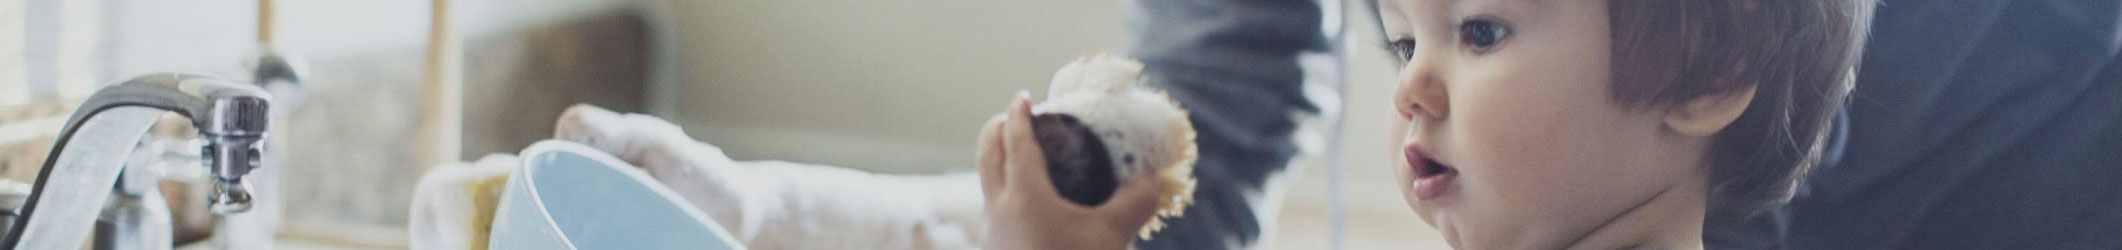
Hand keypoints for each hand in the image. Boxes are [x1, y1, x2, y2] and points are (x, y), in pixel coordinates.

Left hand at [978, 91, 1168, 249]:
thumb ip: (1135, 204)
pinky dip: (1004, 196)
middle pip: (987, 156)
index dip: (1019, 116)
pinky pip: (994, 213)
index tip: (1022, 97)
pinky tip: (1026, 211)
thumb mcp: (1112, 238)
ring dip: (996, 165)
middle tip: (1009, 117)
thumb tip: (1156, 182)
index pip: (1016, 142)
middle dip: (995, 131)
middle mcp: (999, 210)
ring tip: (1017, 161)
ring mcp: (992, 235)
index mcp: (1025, 195)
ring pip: (986, 187)